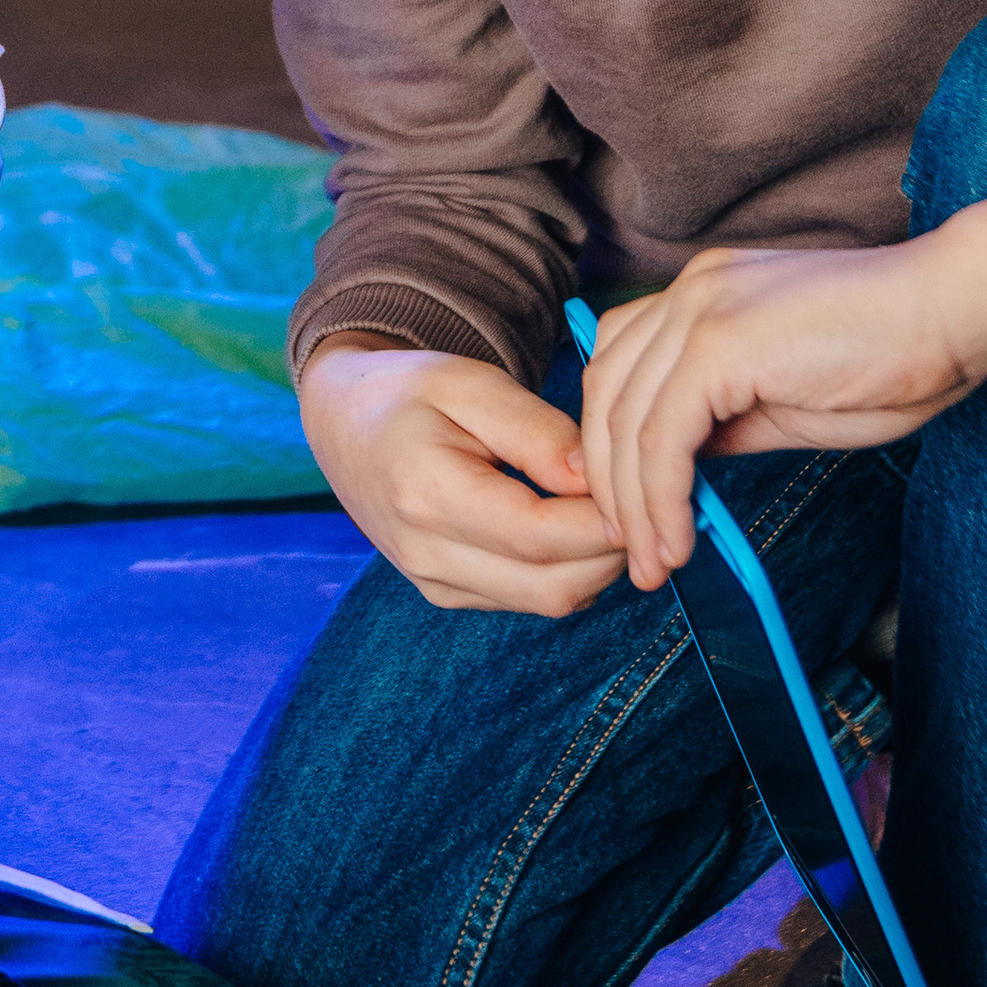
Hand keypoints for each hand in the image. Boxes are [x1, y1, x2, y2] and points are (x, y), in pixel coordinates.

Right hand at [300, 335, 622, 615]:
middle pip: (553, 585)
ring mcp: (434, 582)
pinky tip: (574, 525)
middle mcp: (426, 554)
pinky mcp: (445, 593)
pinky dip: (568, 570)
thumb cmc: (409, 393)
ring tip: (610, 508)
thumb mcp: (472, 384)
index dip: (606, 520)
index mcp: (427, 495)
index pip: (541, 534)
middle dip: (614, 550)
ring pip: (548, 601)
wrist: (344, 425)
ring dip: (597, 565)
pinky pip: (529, 598)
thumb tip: (596, 479)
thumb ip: (538, 432)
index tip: (642, 485)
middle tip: (639, 499)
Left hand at [583, 134, 986, 585]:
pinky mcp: (718, 342)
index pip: (620, 368)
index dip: (611, 446)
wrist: (956, 312)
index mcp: (702, 294)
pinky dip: (660, 499)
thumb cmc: (893, 357)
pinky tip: (677, 542)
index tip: (630, 516)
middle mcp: (689, 291)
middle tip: (631, 554)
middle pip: (606, 393)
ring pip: (626, 421)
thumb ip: (724, 425)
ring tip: (653, 566)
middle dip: (608, 483)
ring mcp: (699, 310)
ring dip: (632, 506)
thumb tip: (675, 474)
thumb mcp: (786, 403)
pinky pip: (662, 437)